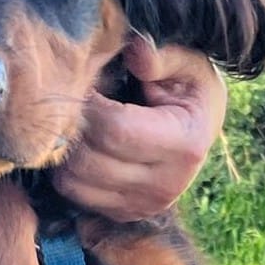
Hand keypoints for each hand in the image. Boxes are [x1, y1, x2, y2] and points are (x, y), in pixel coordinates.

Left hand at [53, 40, 226, 221]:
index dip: (87, 103)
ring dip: (63, 149)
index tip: (79, 81)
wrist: (201, 130)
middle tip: (67, 100)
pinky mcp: (124, 214)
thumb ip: (161, 57)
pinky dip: (67, 169)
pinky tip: (79, 143)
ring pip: (74, 182)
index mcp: (184, 145)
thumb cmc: (190, 89)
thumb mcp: (188, 64)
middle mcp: (165, 185)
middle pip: (88, 161)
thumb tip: (136, 51)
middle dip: (69, 126)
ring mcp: (143, 205)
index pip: (114, 129)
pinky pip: (74, 194)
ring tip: (73, 121)